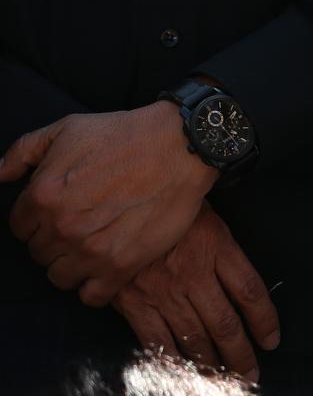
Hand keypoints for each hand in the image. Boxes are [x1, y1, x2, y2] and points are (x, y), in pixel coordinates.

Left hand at [0, 102, 217, 305]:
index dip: (38, 219)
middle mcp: (61, 228)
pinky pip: (91, 296)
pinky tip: (105, 267)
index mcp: (42, 196)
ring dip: (72, 265)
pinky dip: (94, 286)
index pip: (19, 228)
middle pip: (39, 254)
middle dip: (55, 241)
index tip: (60, 211)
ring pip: (59, 278)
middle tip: (81, 225)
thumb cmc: (125, 134)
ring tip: (93, 246)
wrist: (180, 146)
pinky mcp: (121, 266)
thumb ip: (22, 151)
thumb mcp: (67, 128)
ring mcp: (90, 250)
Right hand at [113, 203, 278, 381]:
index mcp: (216, 247)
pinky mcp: (133, 302)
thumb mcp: (203, 212)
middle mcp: (194, 273)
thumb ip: (221, 246)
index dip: (264, 320)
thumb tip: (239, 279)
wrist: (115, 202)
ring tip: (223, 377)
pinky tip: (182, 370)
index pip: (250, 291)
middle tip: (250, 372)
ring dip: (211, 363)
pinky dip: (172, 359)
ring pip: (195, 337)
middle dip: (240, 353)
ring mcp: (163, 290)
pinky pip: (157, 340)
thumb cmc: (164, 203)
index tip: (271, 339)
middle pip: (225, 323)